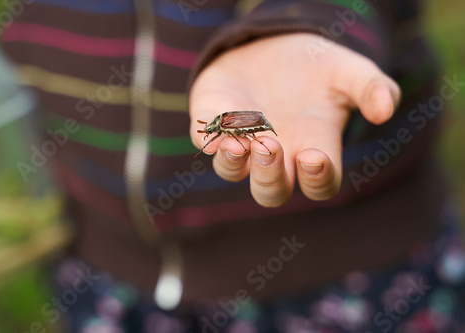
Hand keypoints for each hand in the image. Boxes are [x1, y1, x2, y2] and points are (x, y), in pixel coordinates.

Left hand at [189, 33, 399, 206]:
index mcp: (314, 148)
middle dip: (270, 178)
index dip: (317, 180)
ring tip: (240, 143)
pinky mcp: (215, 121)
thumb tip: (385, 110)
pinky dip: (208, 138)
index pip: (318, 185)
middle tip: (271, 146)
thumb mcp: (349, 71)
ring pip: (233, 172)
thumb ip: (371, 88)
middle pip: (271, 192)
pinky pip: (206, 140)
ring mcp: (243, 140)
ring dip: (234, 164)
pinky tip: (214, 127)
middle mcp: (278, 154)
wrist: (275, 44)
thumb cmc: (317, 67)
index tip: (314, 157)